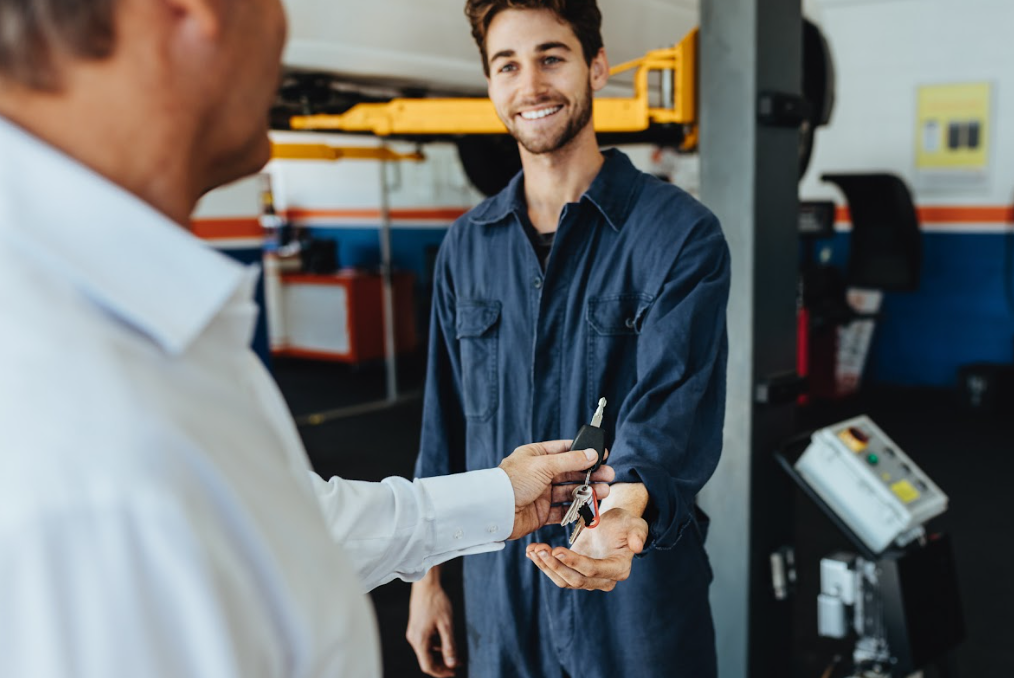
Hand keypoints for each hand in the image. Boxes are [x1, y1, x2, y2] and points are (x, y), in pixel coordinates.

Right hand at [407, 571, 457, 676]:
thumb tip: (452, 663)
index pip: (428, 665)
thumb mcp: (447, 625)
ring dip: (440, 654)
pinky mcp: (416, 626)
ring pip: (427, 651)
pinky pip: (426, 642)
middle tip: (457, 664)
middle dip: (442, 664)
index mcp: (419, 640)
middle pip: (426, 659)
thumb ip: (449, 646)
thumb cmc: (436, 602)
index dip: (441, 672)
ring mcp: (414, 632)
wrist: (426, 584)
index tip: (453, 673)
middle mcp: (414, 638)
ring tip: (456, 654)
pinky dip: (436, 645)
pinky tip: (447, 642)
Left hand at [499, 440, 614, 539]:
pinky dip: (577, 510)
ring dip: (588, 492)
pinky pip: (563, 510)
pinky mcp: (542, 513)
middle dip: (591, 474)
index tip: (602, 454)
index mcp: (536, 456)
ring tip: (604, 492)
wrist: (495, 511)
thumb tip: (592, 453)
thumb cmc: (513, 482)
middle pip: (571, 472)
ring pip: (570, 491)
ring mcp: (541, 494)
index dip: (583, 452)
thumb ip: (570, 460)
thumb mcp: (544, 465)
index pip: (564, 450)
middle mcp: (540, 474)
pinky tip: (590, 508)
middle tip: (609, 476)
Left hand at [525, 506, 648, 590]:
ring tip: (533, 549)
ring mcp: (587, 578)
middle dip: (555, 566)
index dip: (575, 563)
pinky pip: (557, 572)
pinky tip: (531, 551)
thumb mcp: (635, 523)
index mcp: (618, 568)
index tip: (558, 550)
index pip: (593, 570)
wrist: (615, 524)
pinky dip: (543, 563)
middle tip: (539, 549)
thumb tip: (637, 547)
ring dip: (546, 566)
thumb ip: (638, 534)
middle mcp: (603, 579)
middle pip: (575, 579)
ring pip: (563, 579)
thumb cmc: (626, 523)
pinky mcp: (574, 571)